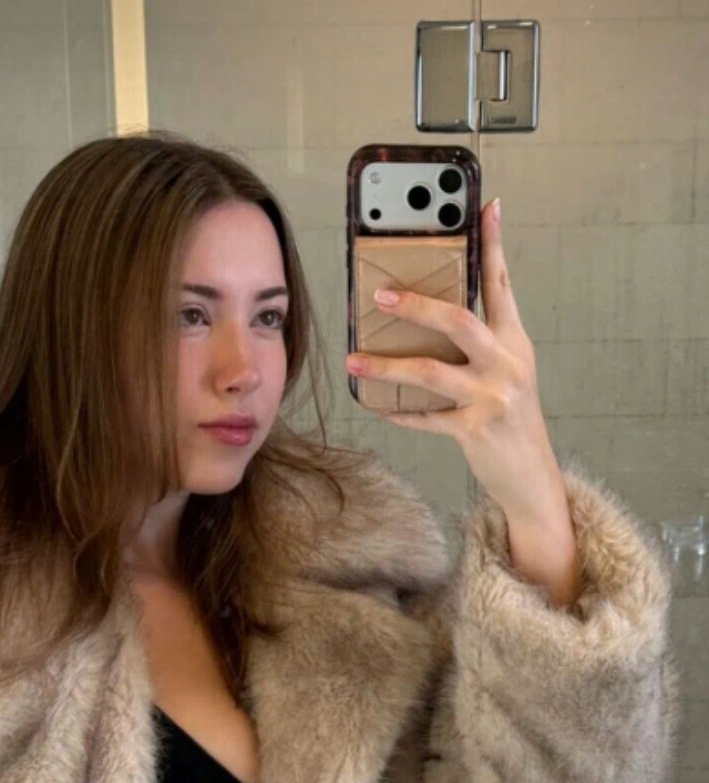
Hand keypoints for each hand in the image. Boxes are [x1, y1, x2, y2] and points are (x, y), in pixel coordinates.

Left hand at [345, 197, 568, 525]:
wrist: (530, 476)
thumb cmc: (511, 419)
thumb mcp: (508, 371)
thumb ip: (481, 341)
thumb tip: (431, 313)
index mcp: (515, 341)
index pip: (502, 282)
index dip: (493, 243)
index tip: (485, 206)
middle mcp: (508, 363)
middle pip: (459, 321)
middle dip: (416, 305)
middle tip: (379, 296)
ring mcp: (492, 397)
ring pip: (431, 371)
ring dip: (387, 365)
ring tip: (354, 359)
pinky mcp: (474, 430)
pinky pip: (425, 417)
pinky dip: (397, 411)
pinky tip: (374, 403)